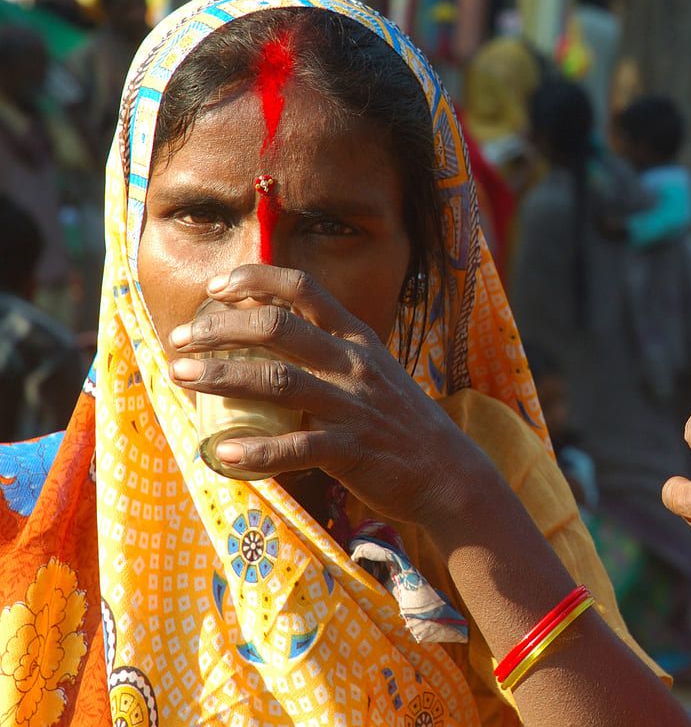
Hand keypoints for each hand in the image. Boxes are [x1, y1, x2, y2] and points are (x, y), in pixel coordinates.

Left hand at [168, 264, 486, 523]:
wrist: (447, 473)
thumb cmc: (398, 423)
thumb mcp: (371, 373)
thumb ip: (329, 353)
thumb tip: (269, 336)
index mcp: (357, 339)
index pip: (304, 289)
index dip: (256, 279)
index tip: (216, 288)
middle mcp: (354, 364)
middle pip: (278, 327)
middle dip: (220, 328)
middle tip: (180, 339)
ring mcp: (353, 406)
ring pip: (278, 381)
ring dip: (223, 376)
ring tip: (180, 376)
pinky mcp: (353, 450)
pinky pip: (297, 448)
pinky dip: (258, 451)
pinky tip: (223, 453)